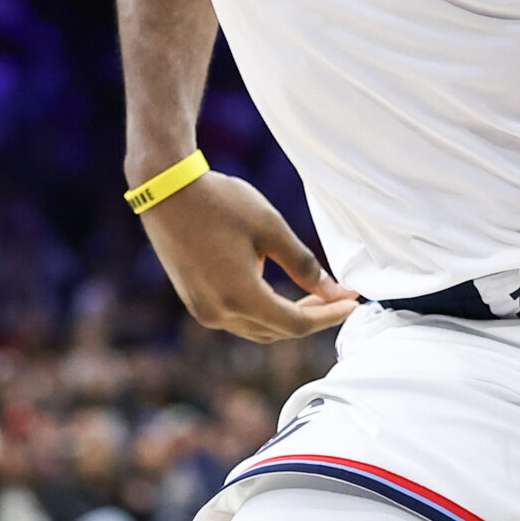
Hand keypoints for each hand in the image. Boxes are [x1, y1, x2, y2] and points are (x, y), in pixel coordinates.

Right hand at [140, 170, 359, 342]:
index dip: (329, 316)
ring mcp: (202, 310)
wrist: (165, 189)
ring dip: (286, 316)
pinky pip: (236, 318)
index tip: (354, 303)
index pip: (296, 324)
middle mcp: (219, 314)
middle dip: (311, 317)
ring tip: (313, 293)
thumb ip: (303, 264)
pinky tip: (275, 286)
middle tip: (337, 295)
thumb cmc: (220, 203)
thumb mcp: (270, 228)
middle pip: (277, 331)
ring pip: (256, 328)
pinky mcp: (194, 300)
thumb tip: (334, 291)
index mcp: (240, 298)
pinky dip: (262, 309)